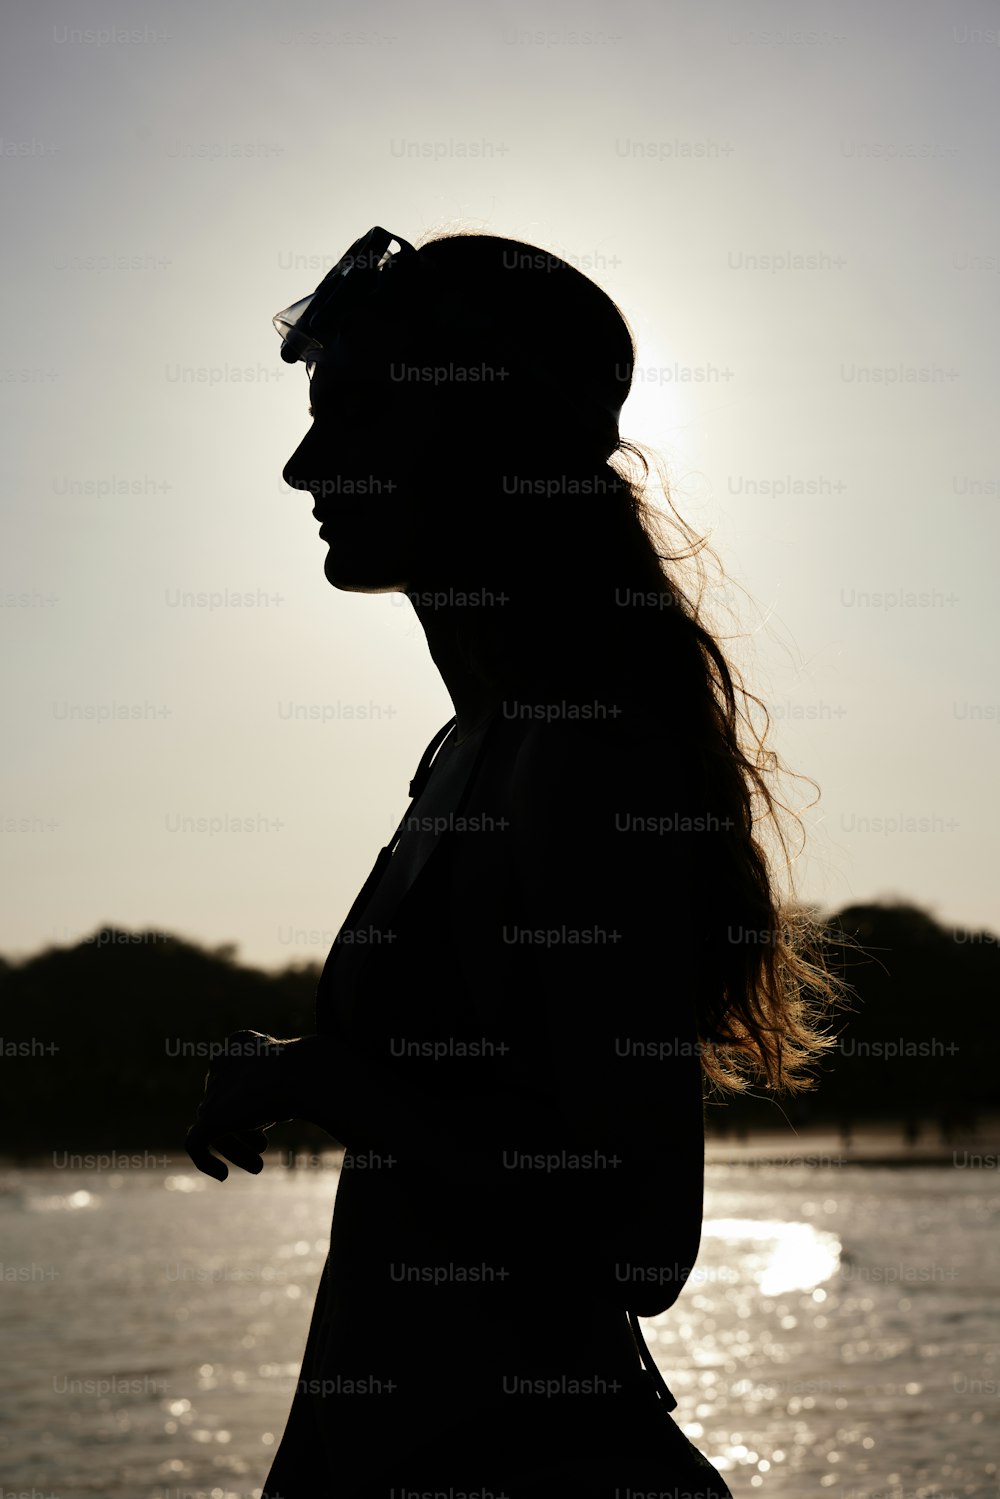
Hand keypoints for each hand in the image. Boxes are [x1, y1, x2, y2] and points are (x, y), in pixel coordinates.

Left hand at [185, 1029, 298, 1180]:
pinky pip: (195, 1143)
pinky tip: (222, 1176)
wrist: (303, 1075)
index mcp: (239, 1044)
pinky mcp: (209, 1116)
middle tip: (264, 1147)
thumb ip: (273, 1087)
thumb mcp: (292, 1076)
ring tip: (259, 1166)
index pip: (237, 1079)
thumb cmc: (308, 1074)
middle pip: (225, 1104)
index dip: (250, 1105)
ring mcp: (213, 1089)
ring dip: (236, 1147)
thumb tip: (277, 1111)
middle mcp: (221, 1062)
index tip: (268, 1125)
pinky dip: (206, 1161)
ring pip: (215, 1125)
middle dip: (244, 1129)